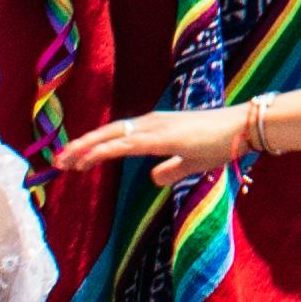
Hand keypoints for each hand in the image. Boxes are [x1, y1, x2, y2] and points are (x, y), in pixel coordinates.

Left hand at [54, 105, 257, 186]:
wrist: (243, 129)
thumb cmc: (222, 143)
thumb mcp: (191, 162)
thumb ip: (171, 169)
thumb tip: (152, 178)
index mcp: (157, 128)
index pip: (118, 135)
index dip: (94, 146)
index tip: (72, 159)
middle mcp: (152, 123)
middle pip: (107, 133)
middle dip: (81, 147)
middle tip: (56, 161)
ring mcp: (157, 128)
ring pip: (112, 136)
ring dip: (86, 148)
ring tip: (64, 161)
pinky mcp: (163, 137)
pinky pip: (127, 143)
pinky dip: (105, 150)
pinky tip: (89, 158)